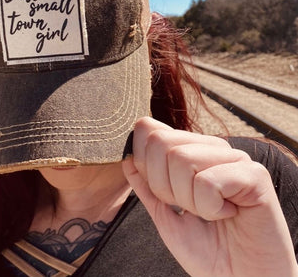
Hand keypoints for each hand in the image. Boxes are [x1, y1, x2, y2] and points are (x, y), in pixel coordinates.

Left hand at [122, 116, 297, 276]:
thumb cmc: (208, 251)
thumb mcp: (165, 215)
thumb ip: (146, 185)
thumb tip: (127, 156)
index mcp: (192, 150)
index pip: (149, 130)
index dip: (143, 164)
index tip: (164, 195)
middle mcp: (212, 148)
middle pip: (162, 142)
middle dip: (163, 186)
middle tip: (189, 209)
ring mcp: (234, 157)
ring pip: (182, 159)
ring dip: (188, 200)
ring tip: (210, 213)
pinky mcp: (254, 174)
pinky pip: (208, 182)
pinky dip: (210, 208)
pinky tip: (228, 214)